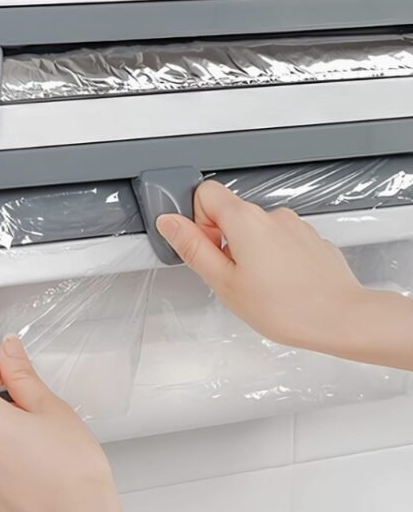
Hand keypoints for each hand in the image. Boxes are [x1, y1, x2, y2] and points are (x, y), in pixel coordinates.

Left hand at [0, 335, 122, 511]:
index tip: (12, 376)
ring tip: (39, 452)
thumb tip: (10, 350)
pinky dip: (1, 468)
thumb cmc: (72, 477)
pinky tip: (31, 475)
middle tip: (38, 419)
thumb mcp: (52, 410)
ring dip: (2, 439)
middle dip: (3, 407)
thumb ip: (24, 376)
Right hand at [156, 180, 412, 369]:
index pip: (205, 193)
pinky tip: (279, 283)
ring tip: (258, 284)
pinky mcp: (309, 238)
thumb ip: (192, 247)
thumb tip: (169, 222)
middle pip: (230, 211)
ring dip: (248, 249)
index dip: (198, 220)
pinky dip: (271, 255)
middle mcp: (271, 214)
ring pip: (254, 228)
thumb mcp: (224, 282)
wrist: (342, 319)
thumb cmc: (286, 307)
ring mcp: (294, 225)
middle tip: (232, 275)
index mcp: (244, 219)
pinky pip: (278, 238)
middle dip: (222, 239)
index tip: (208, 249)